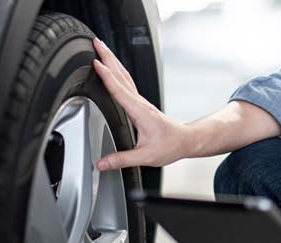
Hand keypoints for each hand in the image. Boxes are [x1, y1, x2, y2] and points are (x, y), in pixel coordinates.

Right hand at [92, 37, 189, 169]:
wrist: (184, 141)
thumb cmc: (169, 146)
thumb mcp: (144, 157)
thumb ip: (121, 159)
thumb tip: (101, 163)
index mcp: (139, 112)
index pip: (120, 90)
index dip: (107, 76)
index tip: (96, 63)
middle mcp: (140, 103)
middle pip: (121, 75)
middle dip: (108, 57)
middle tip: (96, 42)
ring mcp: (140, 101)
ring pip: (124, 75)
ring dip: (112, 60)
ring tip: (101, 48)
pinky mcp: (140, 103)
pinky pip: (126, 82)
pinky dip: (116, 71)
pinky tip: (111, 68)